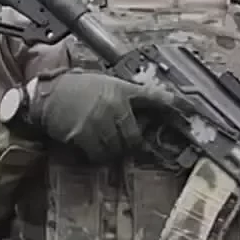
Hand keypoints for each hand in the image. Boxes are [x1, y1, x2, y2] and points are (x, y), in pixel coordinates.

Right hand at [28, 70, 192, 162]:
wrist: (47, 94)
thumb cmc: (76, 88)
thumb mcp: (105, 83)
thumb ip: (125, 96)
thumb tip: (145, 114)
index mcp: (121, 90)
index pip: (154, 97)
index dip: (175, 105)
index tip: (192, 112)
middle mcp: (115, 105)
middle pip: (135, 136)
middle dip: (131, 144)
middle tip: (122, 142)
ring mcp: (100, 121)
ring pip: (118, 149)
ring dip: (113, 151)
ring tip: (101, 141)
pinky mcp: (84, 135)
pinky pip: (99, 155)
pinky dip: (97, 156)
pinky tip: (89, 147)